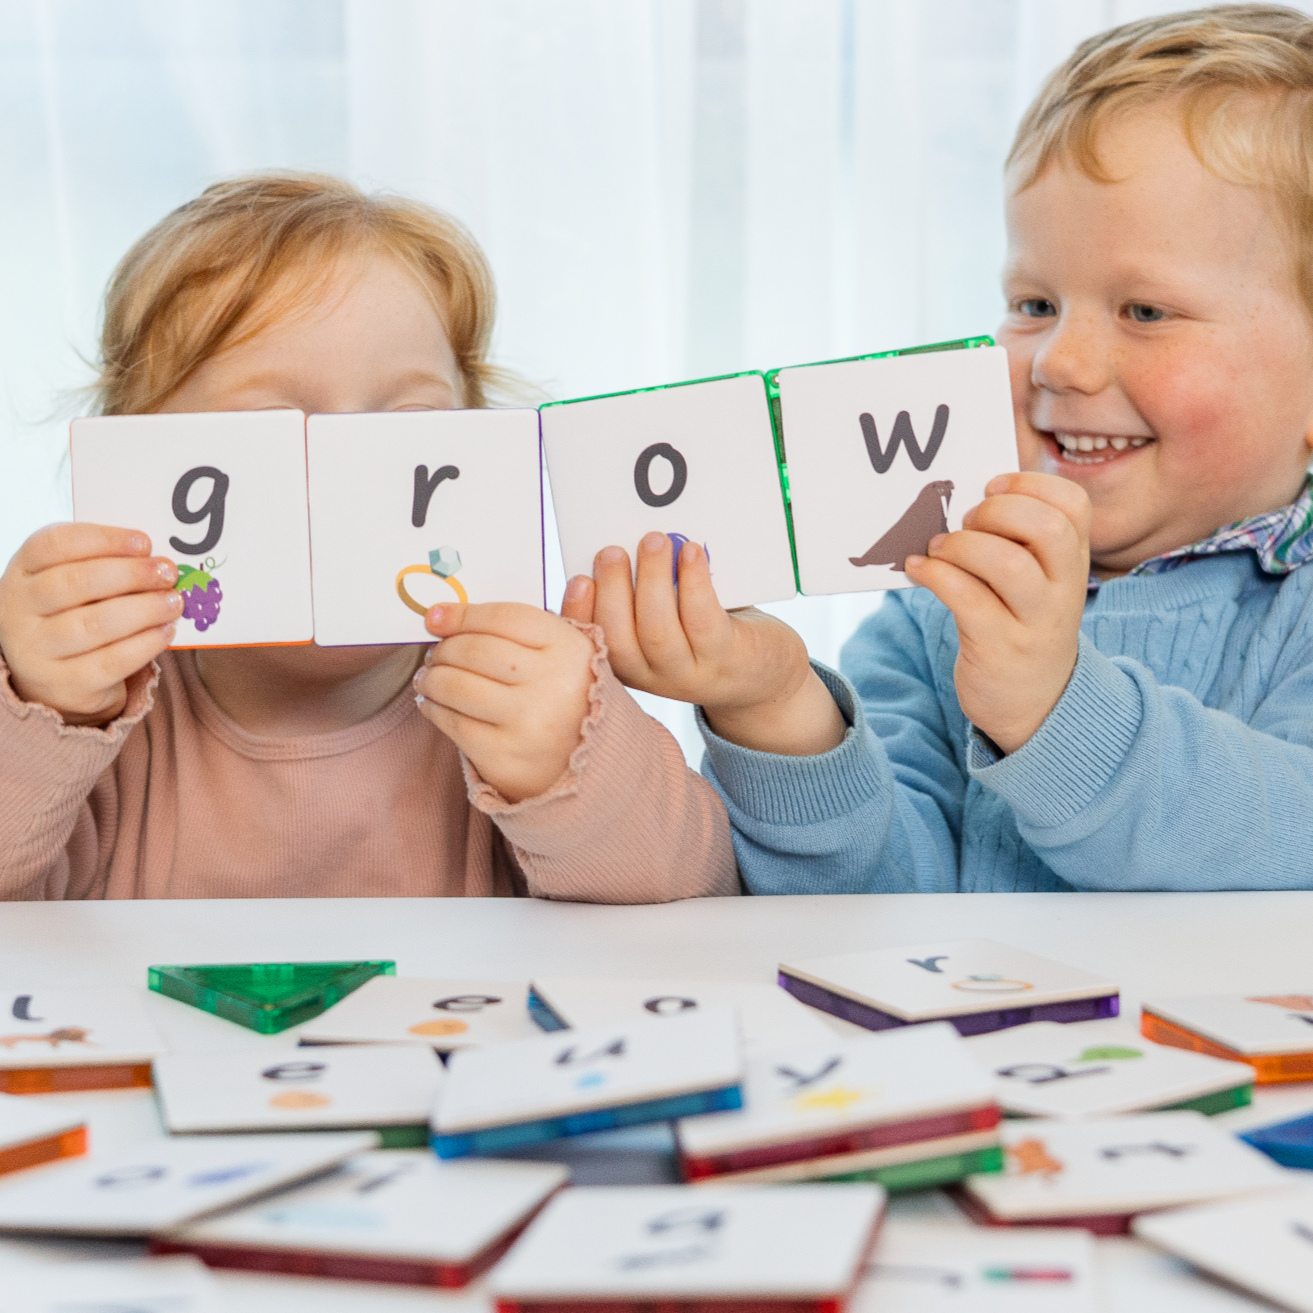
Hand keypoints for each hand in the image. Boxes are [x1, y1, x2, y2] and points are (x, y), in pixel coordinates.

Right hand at [0, 524, 181, 725]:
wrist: (52, 676)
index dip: (103, 539)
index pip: (55, 544)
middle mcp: (19, 608)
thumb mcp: (73, 582)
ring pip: (94, 625)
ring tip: (174, 602)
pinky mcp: (63, 684)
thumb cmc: (71, 614)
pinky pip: (109, 662)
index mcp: (23, 570)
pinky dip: (144, 644)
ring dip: (143, 610)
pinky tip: (166, 631)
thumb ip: (105, 565)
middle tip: (168, 572)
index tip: (145, 542)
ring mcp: (35, 650)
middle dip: (130, 575)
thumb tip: (156, 561)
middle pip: (74, 583)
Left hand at [414, 602, 594, 802]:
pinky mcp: (505, 755)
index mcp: (570, 649)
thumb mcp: (567, 654)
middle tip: (435, 653)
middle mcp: (554, 684)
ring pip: (457, 686)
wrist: (584, 764)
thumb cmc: (564, 699)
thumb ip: (526, 623)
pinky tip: (433, 704)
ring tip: (428, 678)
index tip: (436, 617)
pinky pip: (454, 723)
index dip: (463, 614)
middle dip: (444, 649)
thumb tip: (449, 611)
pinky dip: (434, 709)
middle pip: (476, 650)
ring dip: (431, 679)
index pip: (504, 618)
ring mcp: (529, 722)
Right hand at [562, 531, 844, 755]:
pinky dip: (694, 583)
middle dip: (612, 590)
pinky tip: (691, 554)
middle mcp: (653, 676)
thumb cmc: (708, 638)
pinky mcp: (725, 658)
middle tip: (612, 551)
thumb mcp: (669, 622)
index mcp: (629, 664)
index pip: (592, 643)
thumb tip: (630, 539)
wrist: (765, 678)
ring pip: (658, 631)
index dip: (578, 613)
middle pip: (619, 638)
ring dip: (652, 581)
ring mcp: (689, 672)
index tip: (579, 578)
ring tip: (653, 541)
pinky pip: (702, 620)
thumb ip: (646, 594)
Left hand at [903, 472, 1089, 753]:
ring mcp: (1035, 621)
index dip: (1031, 485)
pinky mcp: (999, 647)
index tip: (992, 486)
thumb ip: (1016, 542)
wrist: (1035, 704)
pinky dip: (935, 575)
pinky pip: (967, 599)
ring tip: (938, 548)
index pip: (1073, 505)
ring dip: (962, 546)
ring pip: (1007, 564)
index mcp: (1072, 561)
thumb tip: (961, 496)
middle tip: (966, 522)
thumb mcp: (1036, 583)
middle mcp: (1063, 588)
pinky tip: (918, 570)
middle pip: (1047, 529)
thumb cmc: (1021, 626)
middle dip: (997, 511)